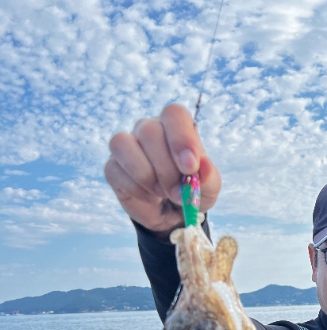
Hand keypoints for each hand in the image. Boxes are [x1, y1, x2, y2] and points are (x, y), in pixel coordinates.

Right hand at [105, 104, 221, 233]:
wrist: (172, 215)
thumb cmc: (191, 194)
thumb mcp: (207, 191)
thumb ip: (209, 178)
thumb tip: (203, 164)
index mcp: (176, 127)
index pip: (174, 114)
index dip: (181, 138)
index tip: (190, 168)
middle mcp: (148, 129)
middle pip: (150, 131)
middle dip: (166, 170)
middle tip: (178, 193)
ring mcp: (128, 145)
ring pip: (124, 144)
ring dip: (147, 176)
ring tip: (163, 193)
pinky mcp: (113, 166)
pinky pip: (114, 169)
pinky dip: (135, 189)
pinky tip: (149, 197)